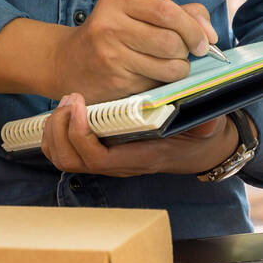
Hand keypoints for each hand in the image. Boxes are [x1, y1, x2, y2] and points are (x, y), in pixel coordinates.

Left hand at [41, 93, 237, 176]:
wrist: (199, 150)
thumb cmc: (199, 137)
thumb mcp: (207, 129)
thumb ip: (206, 126)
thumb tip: (207, 122)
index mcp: (139, 158)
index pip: (98, 158)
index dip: (80, 134)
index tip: (80, 103)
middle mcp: (119, 165)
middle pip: (71, 160)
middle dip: (61, 129)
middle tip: (69, 98)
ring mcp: (107, 162)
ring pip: (63, 159)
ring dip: (55, 131)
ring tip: (65, 104)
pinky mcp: (101, 154)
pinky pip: (65, 153)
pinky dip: (56, 134)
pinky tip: (65, 112)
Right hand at [50, 0, 219, 103]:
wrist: (66, 63)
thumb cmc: (111, 34)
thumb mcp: (136, 12)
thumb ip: (179, 13)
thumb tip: (210, 33)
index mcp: (117, 1)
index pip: (168, 11)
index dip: (193, 28)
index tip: (203, 40)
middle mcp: (110, 26)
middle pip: (171, 41)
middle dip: (187, 51)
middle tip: (183, 53)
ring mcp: (110, 57)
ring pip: (169, 67)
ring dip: (179, 69)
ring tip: (169, 65)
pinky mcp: (115, 84)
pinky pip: (156, 84)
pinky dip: (163, 83)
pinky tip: (150, 76)